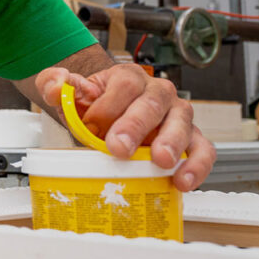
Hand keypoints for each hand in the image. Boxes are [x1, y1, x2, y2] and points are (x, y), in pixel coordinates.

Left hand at [35, 64, 214, 191]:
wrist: (112, 119)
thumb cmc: (96, 108)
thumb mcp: (72, 96)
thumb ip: (56, 85)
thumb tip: (56, 86)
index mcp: (129, 78)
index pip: (124, 84)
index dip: (108, 105)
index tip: (91, 125)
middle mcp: (158, 92)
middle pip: (153, 102)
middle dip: (136, 125)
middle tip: (119, 147)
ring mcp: (178, 115)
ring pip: (182, 122)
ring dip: (172, 142)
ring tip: (160, 161)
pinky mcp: (192, 139)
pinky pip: (202, 150)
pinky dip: (197, 165)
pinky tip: (182, 181)